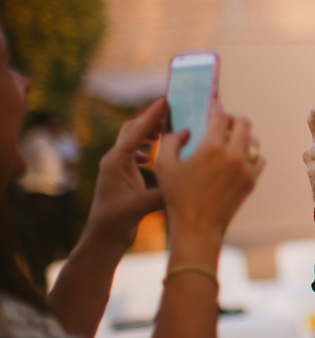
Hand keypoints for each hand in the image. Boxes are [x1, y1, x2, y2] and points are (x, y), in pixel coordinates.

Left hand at [82, 98, 167, 251]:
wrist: (103, 237)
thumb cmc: (116, 221)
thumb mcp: (143, 205)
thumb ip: (165, 191)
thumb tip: (188, 180)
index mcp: (116, 161)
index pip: (136, 130)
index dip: (152, 115)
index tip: (166, 100)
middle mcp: (114, 160)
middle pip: (131, 129)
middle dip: (150, 120)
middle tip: (171, 114)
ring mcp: (117, 167)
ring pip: (132, 140)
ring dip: (148, 133)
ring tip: (166, 132)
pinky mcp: (122, 176)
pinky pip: (133, 152)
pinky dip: (145, 148)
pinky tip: (154, 157)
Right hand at [155, 103, 263, 245]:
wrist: (198, 227)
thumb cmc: (177, 197)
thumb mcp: (164, 166)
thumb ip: (171, 141)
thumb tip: (184, 130)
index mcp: (211, 148)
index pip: (220, 115)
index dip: (216, 106)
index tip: (213, 103)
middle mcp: (233, 155)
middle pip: (244, 122)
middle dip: (233, 118)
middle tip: (223, 122)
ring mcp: (246, 169)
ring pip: (254, 140)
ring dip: (243, 136)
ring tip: (231, 140)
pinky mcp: (252, 181)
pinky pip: (260, 159)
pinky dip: (251, 154)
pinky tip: (239, 156)